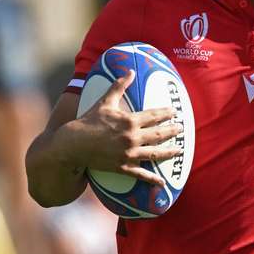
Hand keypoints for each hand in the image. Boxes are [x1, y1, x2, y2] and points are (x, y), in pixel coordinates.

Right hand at [71, 70, 181, 184]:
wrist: (72, 144)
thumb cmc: (89, 121)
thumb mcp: (104, 102)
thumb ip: (119, 86)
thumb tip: (129, 70)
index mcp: (129, 121)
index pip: (154, 116)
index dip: (166, 114)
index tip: (175, 112)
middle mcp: (132, 137)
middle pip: (159, 134)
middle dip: (172, 131)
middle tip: (181, 129)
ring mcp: (128, 154)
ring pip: (155, 153)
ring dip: (169, 152)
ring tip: (179, 151)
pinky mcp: (123, 167)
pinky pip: (141, 174)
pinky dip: (152, 180)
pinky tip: (162, 183)